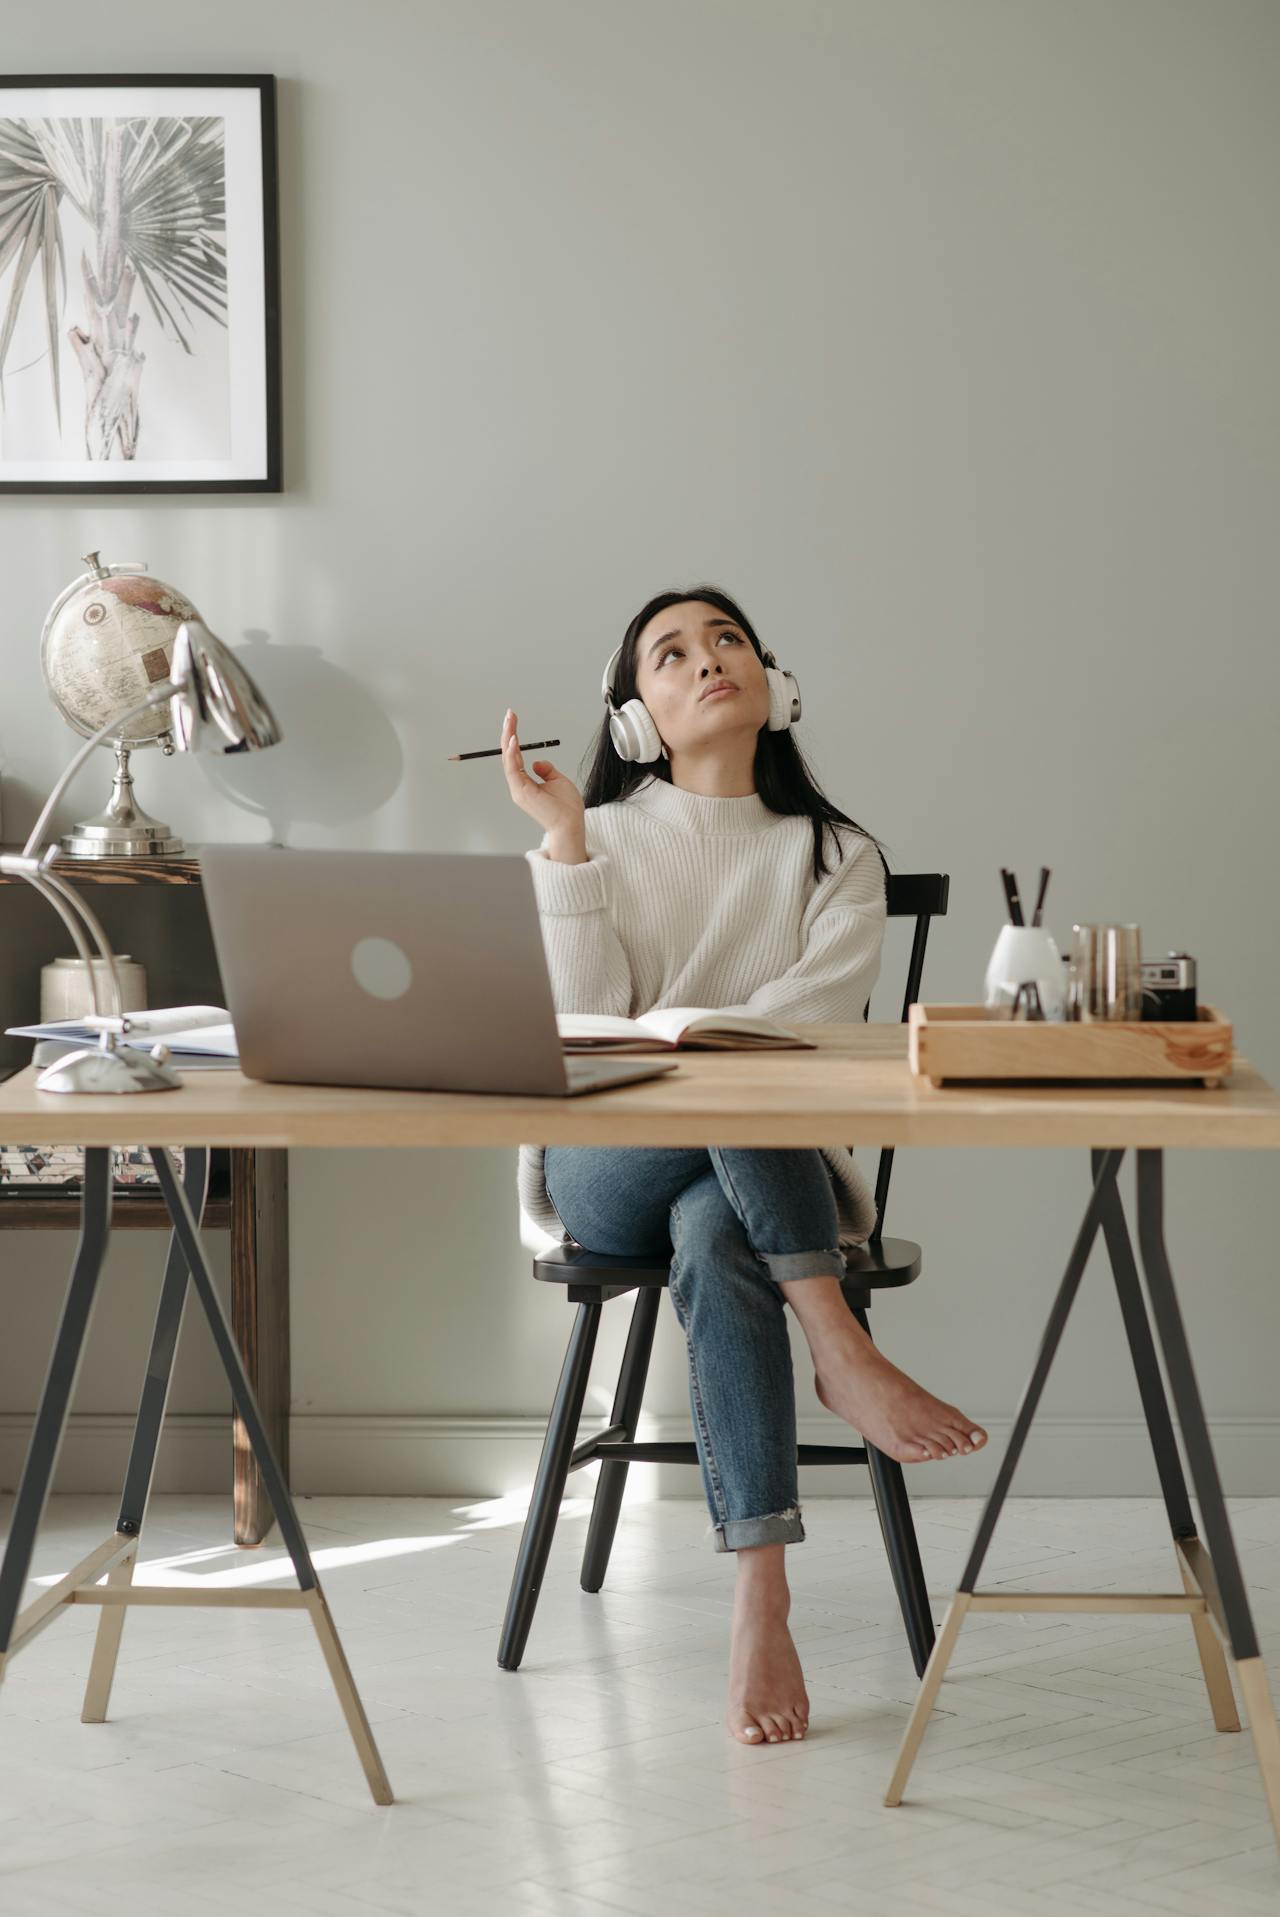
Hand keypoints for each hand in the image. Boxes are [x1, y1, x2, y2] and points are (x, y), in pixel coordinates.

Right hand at [501, 708, 585, 849]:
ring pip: (508, 759)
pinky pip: (512, 769)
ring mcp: (518, 789)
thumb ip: (546, 770)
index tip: (513, 720)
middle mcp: (518, 785)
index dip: (513, 737)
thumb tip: (537, 761)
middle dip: (508, 733)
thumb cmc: (566, 808)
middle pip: (508, 754)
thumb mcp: (558, 780)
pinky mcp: (521, 792)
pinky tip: (513, 740)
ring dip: (508, 738)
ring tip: (509, 722)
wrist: (570, 824)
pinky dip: (511, 753)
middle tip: (509, 715)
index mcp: (525, 783)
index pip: (515, 756)